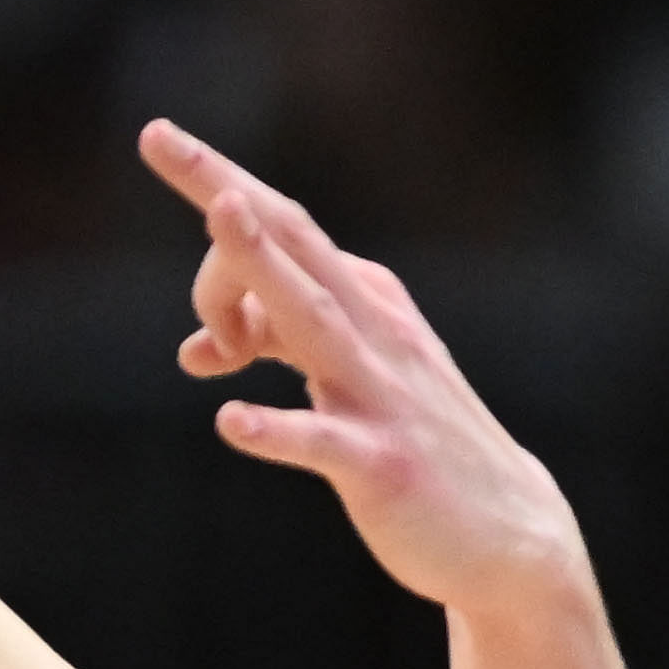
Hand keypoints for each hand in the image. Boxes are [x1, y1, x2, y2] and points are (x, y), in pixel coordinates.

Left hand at [142, 122, 587, 613]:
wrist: (510, 532)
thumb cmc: (415, 443)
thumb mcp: (345, 381)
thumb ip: (275, 350)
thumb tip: (196, 349)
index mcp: (367, 301)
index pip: (285, 228)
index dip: (222, 189)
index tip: (160, 144)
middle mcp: (375, 331)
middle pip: (292, 243)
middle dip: (226, 189)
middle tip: (158, 136)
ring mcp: (381, 395)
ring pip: (313, 320)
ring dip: (261, 269)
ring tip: (219, 217)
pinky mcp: (384, 465)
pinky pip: (324, 443)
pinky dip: (279, 428)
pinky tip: (231, 421)